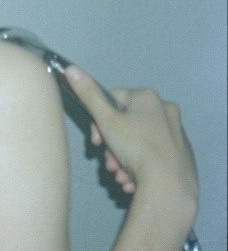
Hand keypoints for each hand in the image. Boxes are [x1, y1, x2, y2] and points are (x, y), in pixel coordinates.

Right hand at [64, 65, 197, 207]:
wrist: (168, 181)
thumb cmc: (135, 146)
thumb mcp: (106, 121)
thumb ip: (88, 95)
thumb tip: (70, 68)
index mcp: (147, 97)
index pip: (112, 99)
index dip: (98, 121)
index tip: (96, 141)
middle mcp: (164, 108)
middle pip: (124, 124)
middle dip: (111, 146)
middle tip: (108, 162)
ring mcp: (174, 130)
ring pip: (135, 142)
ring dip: (122, 159)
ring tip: (120, 175)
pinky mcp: (179, 151)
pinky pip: (150, 155)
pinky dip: (138, 166)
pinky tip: (133, 179)